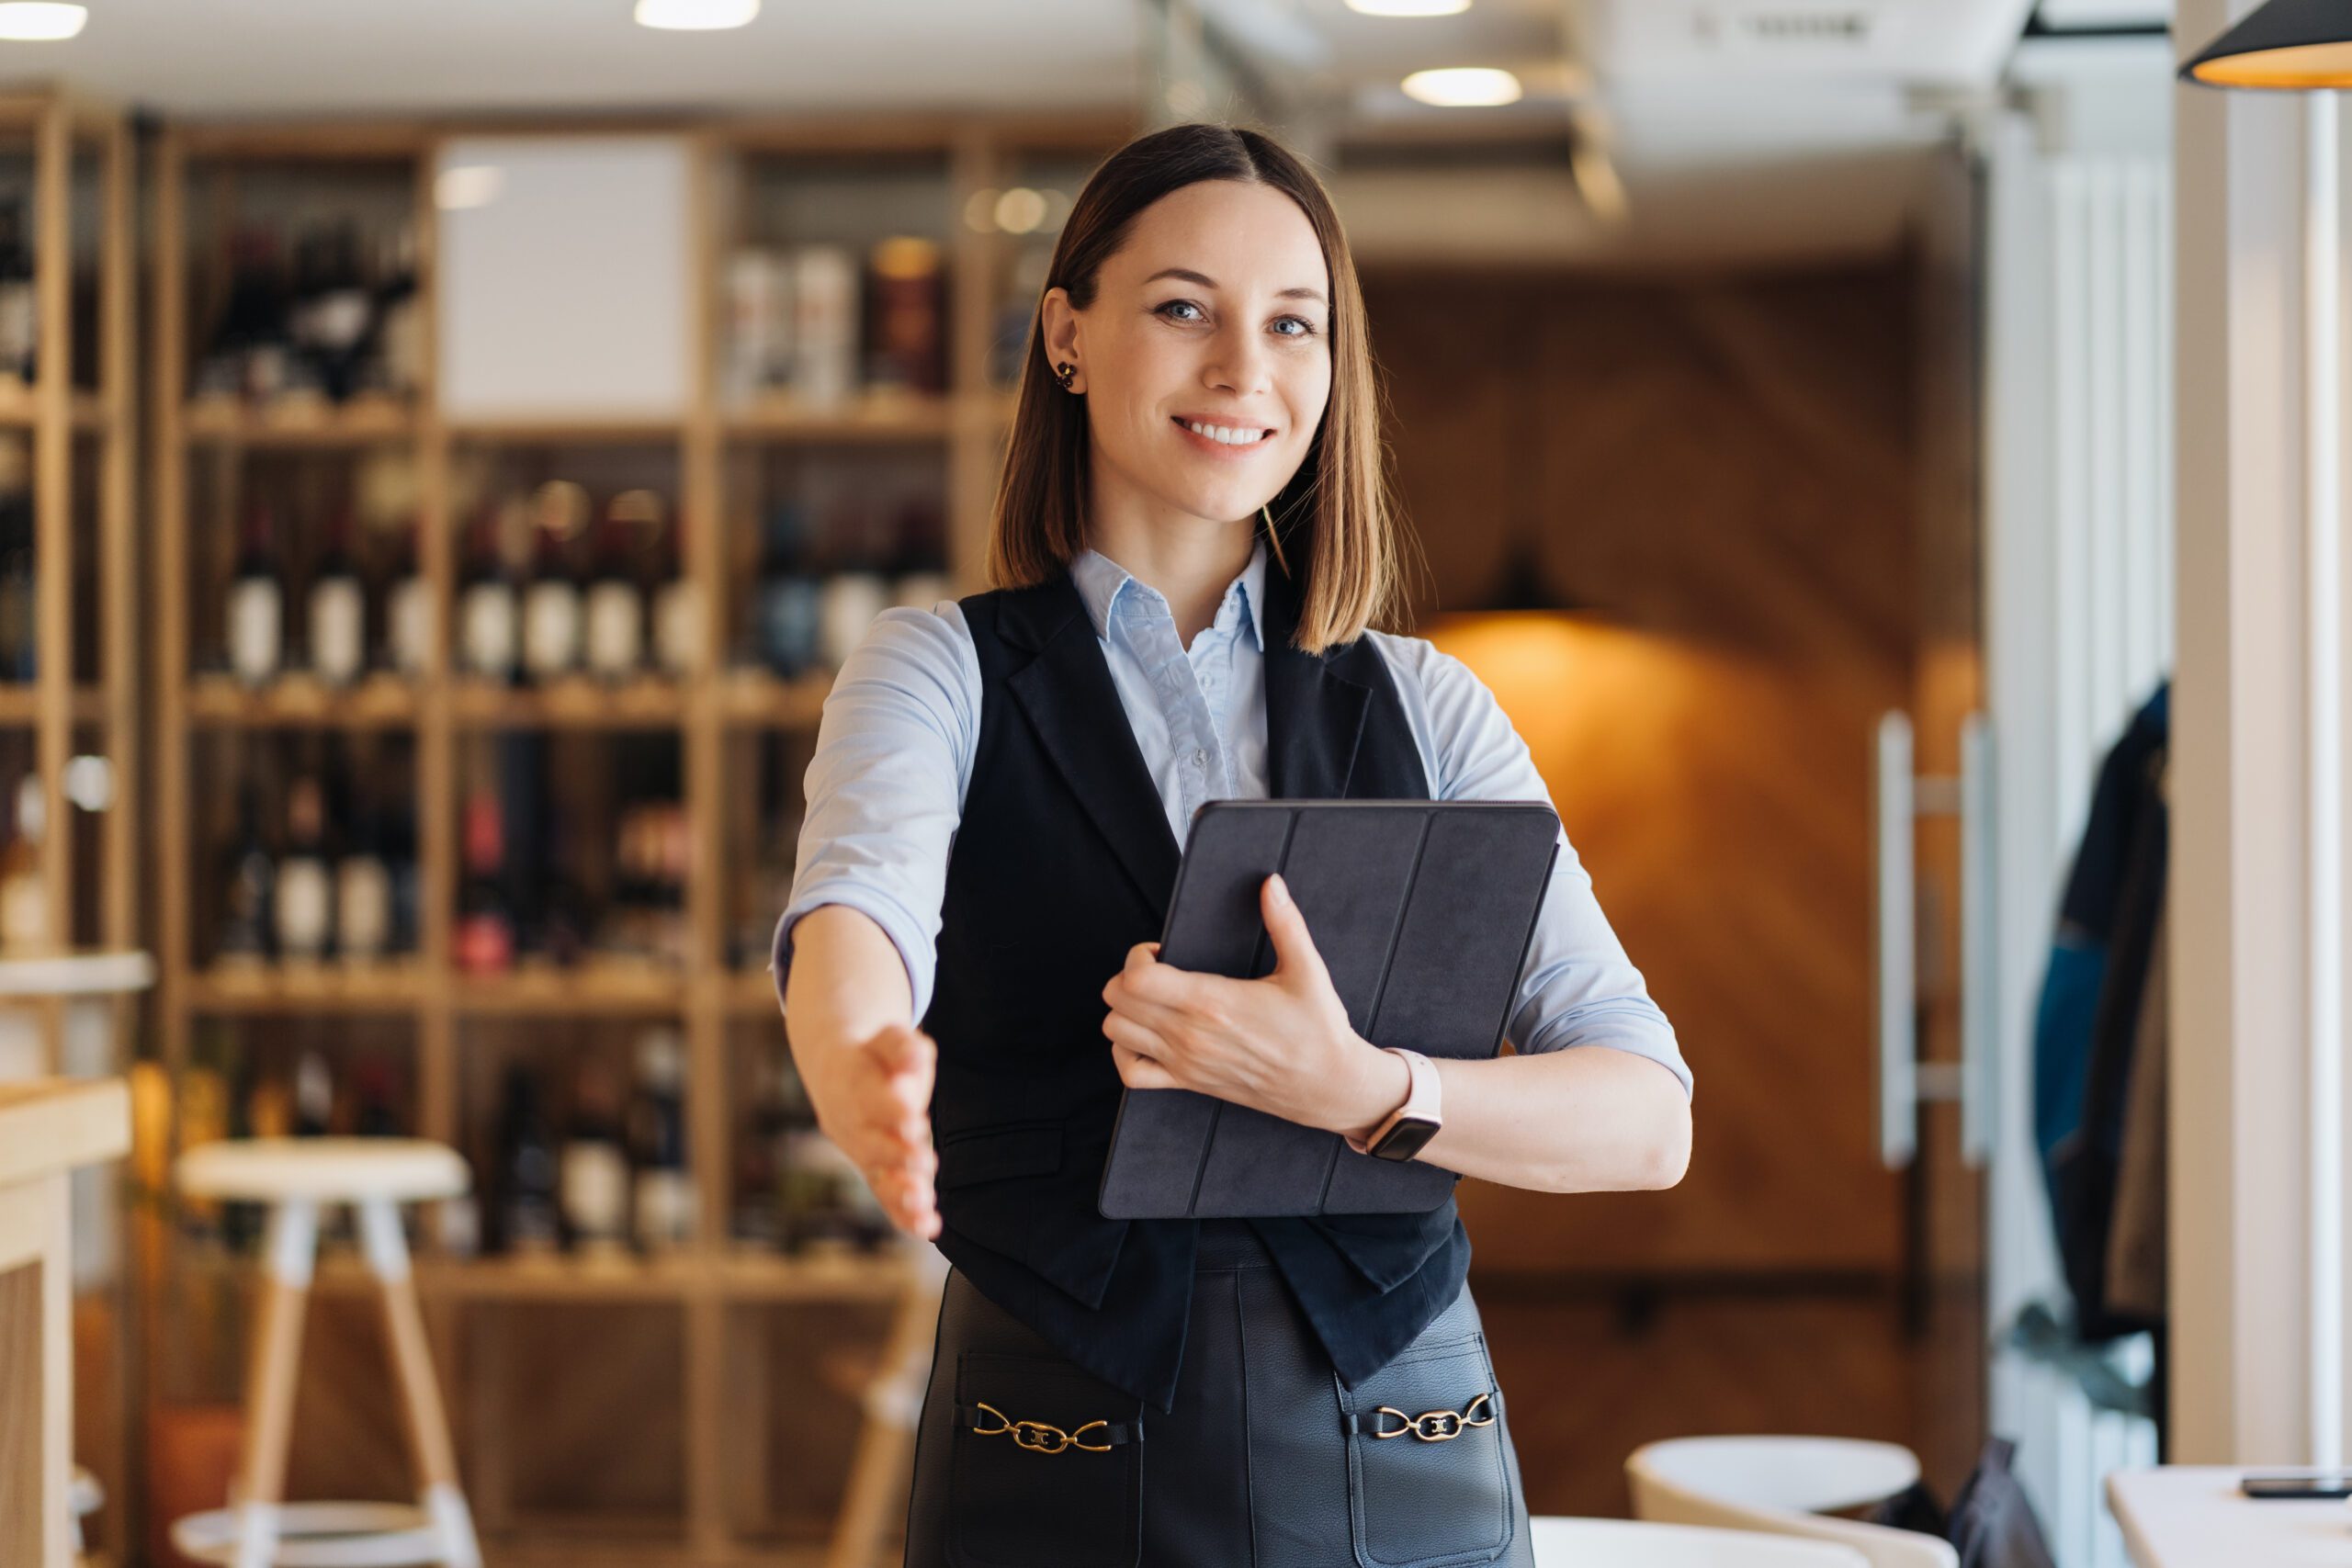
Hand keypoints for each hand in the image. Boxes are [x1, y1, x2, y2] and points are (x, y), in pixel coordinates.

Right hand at [797, 1022, 938, 1240]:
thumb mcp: (891, 1038)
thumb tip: (914, 1063)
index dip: (892, 1112)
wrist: (837, 1075)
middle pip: (872, 1144)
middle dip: (897, 1156)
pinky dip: (904, 1215)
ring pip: (877, 1177)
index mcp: (852, 1084)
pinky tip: (928, 1229)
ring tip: (924, 1207)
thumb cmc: (876, 1055)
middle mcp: (852, 1123)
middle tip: (924, 1162)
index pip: (870, 1100)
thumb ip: (904, 1049)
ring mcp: (862, 1152)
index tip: (915, 1122)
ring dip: (901, 1195)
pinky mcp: (874, 1172)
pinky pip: (885, 1197)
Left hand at [1101, 872, 1396, 1134]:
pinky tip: (1144, 1037)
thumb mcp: (1307, 970)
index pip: (1136, 979)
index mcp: (1211, 1001)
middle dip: (1127, 976)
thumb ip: (1285, 923)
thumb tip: (1271, 885)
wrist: (1326, 1086)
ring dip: (1124, 1010)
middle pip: (1118, 1001)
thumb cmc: (1317, 1030)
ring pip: (1116, 1033)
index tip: (1160, 951)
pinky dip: (1124, 1054)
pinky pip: (1131, 1074)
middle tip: (1156, 970)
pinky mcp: (1188, 1083)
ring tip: (1152, 999)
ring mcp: (1185, 1061)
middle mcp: (1189, 1034)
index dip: (1137, 957)